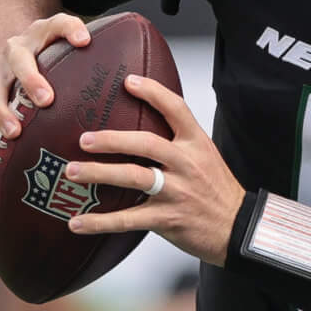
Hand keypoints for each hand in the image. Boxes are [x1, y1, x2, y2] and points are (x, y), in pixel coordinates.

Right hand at [0, 11, 90, 161]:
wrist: (6, 51)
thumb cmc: (46, 52)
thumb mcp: (62, 40)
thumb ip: (82, 42)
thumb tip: (103, 54)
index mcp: (36, 37)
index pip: (55, 26)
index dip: (69, 30)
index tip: (84, 41)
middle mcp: (11, 55)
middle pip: (18, 63)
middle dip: (30, 81)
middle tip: (46, 100)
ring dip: (1, 113)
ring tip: (13, 133)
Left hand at [64, 74, 243, 263]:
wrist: (238, 228)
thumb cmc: (217, 191)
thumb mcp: (205, 157)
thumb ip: (178, 142)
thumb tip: (142, 129)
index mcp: (196, 144)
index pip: (176, 109)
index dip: (152, 93)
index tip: (128, 82)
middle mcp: (186, 164)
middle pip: (146, 143)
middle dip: (111, 139)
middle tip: (84, 138)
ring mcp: (176, 191)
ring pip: (133, 177)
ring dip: (99, 173)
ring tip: (72, 171)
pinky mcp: (167, 219)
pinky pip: (128, 219)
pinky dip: (99, 222)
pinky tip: (78, 222)